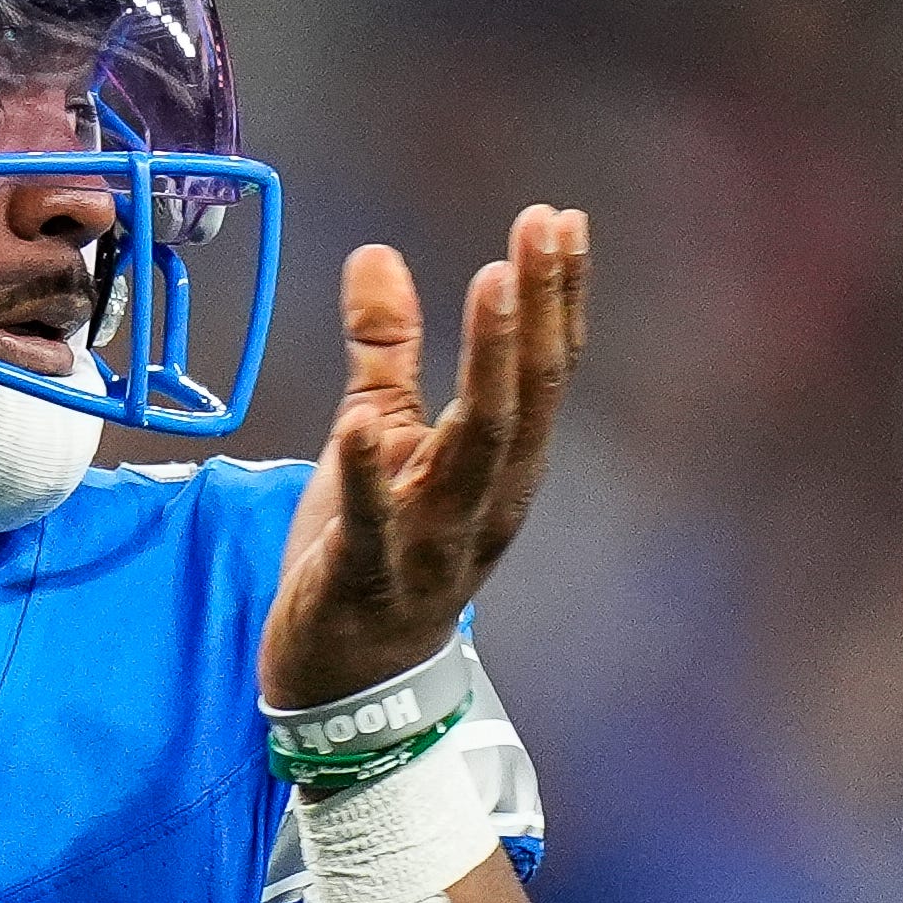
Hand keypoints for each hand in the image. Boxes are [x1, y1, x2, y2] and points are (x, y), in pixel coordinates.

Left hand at [257, 204, 588, 709]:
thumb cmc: (370, 550)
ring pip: (474, 454)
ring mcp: (432, 546)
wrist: (344, 682)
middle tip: (541, 231)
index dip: (554, 297)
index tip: (559, 219)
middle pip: (522, 399)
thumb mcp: (374, 433)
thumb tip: (377, 254)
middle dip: (536, 312)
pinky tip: (361, 425)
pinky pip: (372, 527)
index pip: (540, 372)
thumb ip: (383, 351)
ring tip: (491, 286)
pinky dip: (366, 478)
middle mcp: (483, 503)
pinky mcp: (366, 581)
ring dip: (486, 368)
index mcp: (496, 467)